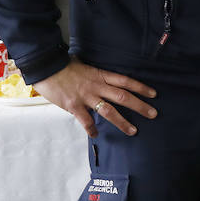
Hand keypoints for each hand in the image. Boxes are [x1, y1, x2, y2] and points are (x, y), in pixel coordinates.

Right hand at [34, 58, 156, 137]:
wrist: (46, 66)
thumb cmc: (64, 65)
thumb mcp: (85, 66)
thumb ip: (95, 76)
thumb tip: (102, 83)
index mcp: (100, 75)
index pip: (125, 81)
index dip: (141, 87)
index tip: (153, 94)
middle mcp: (97, 86)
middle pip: (123, 96)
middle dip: (140, 106)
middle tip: (153, 114)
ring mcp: (86, 96)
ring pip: (109, 111)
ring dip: (122, 122)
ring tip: (133, 131)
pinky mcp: (74, 105)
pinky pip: (86, 121)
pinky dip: (92, 129)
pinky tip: (96, 135)